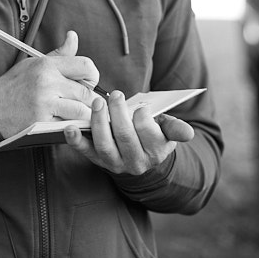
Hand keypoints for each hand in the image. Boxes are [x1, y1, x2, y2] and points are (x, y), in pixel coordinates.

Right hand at [0, 31, 98, 138]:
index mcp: (47, 65)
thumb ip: (59, 54)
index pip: (85, 65)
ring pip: (82, 110)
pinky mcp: (42, 122)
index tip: (89, 83)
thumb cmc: (13, 86)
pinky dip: (74, 126)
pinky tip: (69, 124)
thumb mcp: (34, 63)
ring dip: (85, 115)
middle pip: (86, 91)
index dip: (93, 76)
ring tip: (81, 115)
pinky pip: (69, 125)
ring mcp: (46, 103)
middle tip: (87, 103)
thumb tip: (73, 36)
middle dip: (91, 100)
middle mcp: (48, 82)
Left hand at [64, 91, 194, 174]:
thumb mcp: (167, 130)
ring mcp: (114, 162)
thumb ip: (176, 129)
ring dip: (99, 122)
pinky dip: (75, 140)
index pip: (149, 134)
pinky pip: (85, 151)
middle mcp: (135, 161)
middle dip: (119, 114)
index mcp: (156, 152)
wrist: (140, 156)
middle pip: (125, 137)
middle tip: (116, 95)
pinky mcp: (97, 160)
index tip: (141, 106)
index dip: (143, 118)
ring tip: (98, 103)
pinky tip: (69, 128)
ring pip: (104, 144)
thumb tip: (189, 133)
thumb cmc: (153, 134)